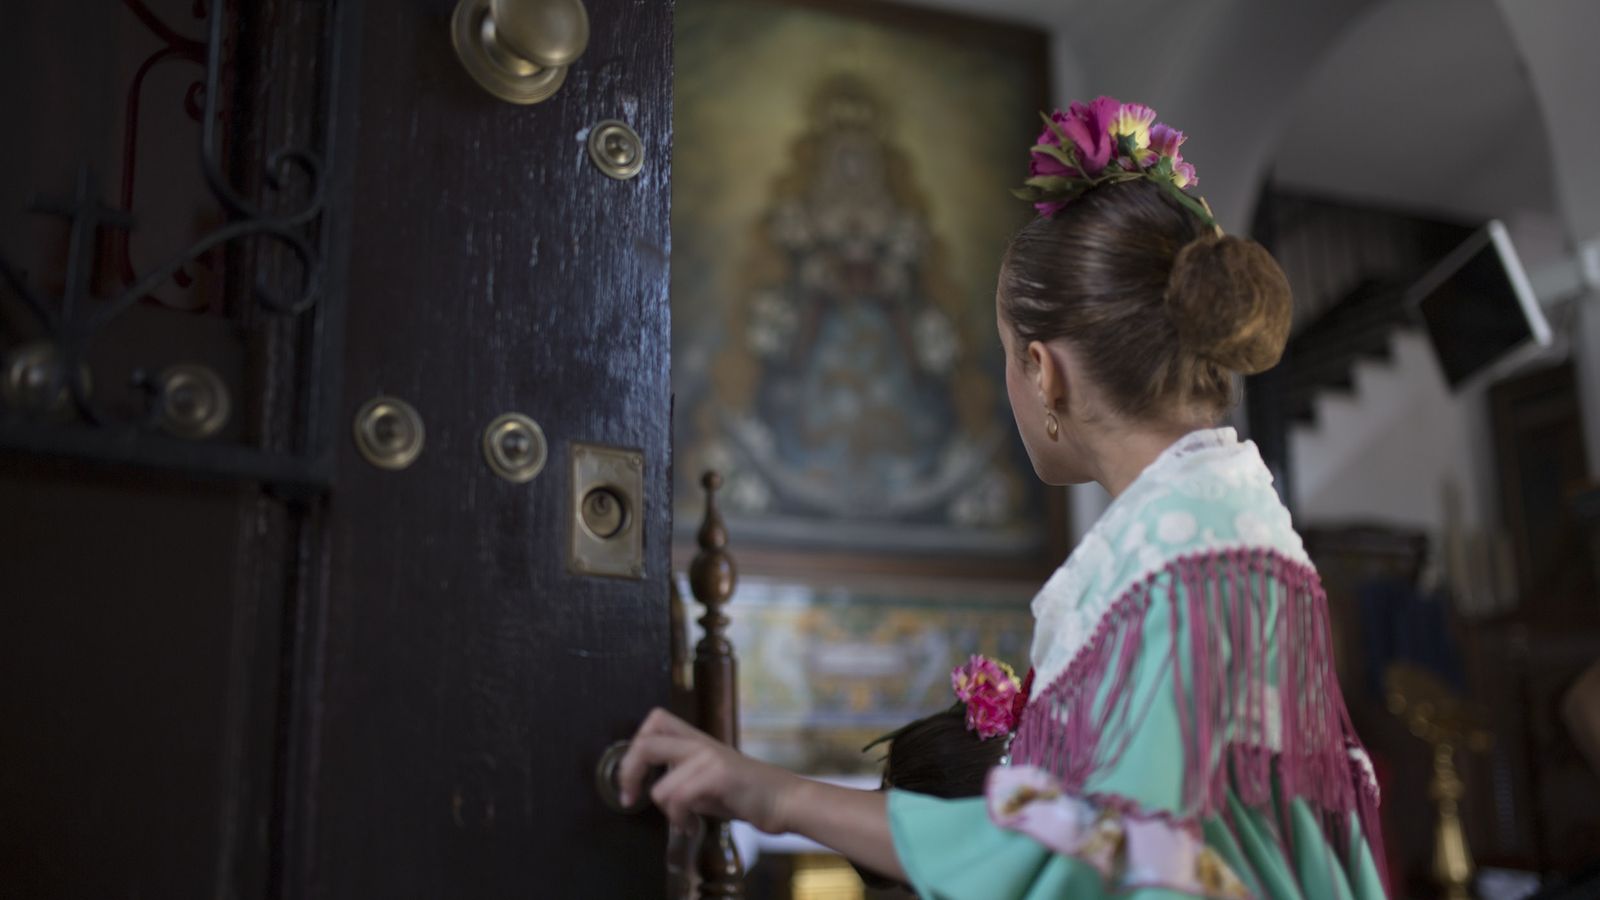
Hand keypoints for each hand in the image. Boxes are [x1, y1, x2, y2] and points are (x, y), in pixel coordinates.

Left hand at [617, 708, 799, 833]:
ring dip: (667, 812)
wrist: (785, 800)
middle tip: (629, 797)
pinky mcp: (719, 775)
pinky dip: (680, 819)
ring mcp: (709, 757)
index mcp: (696, 740)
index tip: (632, 777)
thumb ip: (681, 776)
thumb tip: (651, 788)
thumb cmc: (747, 794)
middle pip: (645, 743)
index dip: (633, 747)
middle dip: (628, 773)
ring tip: (683, 820)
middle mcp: (700, 743)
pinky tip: (692, 825)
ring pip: (661, 786)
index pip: (655, 721)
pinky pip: (680, 799)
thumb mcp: (707, 779)